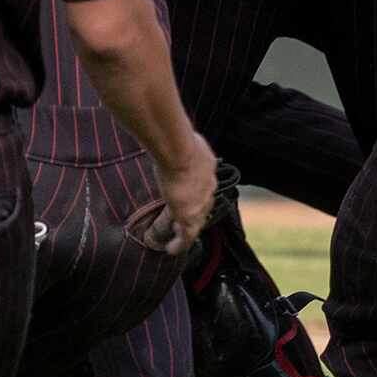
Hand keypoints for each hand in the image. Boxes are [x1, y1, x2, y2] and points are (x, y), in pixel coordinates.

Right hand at [146, 128, 219, 249]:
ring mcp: (200, 203)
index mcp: (208, 167)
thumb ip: (178, 137)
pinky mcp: (188, 215)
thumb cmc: (177, 139)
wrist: (178, 151)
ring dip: (188, 230)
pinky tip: (172, 250)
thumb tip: (167, 126)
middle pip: (204, 204)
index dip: (198, 192)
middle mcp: (209, 186)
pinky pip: (187, 235)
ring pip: (196, 221)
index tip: (190, 195)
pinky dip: (180, 244)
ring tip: (179, 239)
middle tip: (184, 220)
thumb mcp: (183, 135)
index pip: (205, 184)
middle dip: (196, 212)